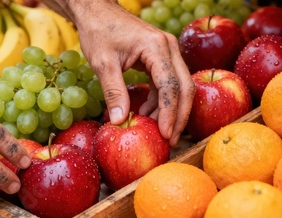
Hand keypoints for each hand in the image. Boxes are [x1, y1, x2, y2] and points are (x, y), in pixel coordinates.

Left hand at [73, 1, 194, 145]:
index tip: (165, 134)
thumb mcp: (103, 63)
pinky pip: (168, 83)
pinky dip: (160, 101)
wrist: (98, 11)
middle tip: (169, 140)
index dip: (169, 113)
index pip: (170, 85)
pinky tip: (147, 113)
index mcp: (156, 47)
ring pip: (179, 86)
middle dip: (178, 116)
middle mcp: (168, 48)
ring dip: (169, 110)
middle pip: (184, 87)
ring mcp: (167, 52)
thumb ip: (114, 92)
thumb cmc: (99, 32)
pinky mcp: (161, 57)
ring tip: (153, 130)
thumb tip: (119, 121)